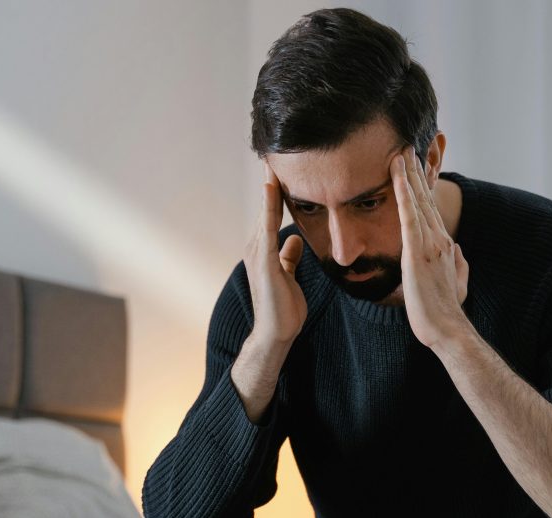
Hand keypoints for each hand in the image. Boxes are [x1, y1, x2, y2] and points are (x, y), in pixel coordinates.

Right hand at [241, 161, 306, 346]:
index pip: (271, 212)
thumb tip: (295, 240)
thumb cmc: (283, 309)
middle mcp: (256, 247)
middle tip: (275, 149)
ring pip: (264, 211)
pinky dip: (269, 206)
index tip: (282, 165)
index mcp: (264, 249)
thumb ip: (289, 257)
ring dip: (269, 186)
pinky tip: (273, 188)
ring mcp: (257, 253)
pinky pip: (267, 227)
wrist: (276, 334)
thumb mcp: (289, 275)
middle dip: (270, 180)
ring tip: (272, 159)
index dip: (276, 190)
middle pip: (265, 206)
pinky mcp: (264, 262)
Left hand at [391, 146, 469, 348]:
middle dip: (416, 172)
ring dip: (409, 175)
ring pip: (417, 201)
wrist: (447, 328)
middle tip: (407, 147)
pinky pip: (408, 215)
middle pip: (425, 198)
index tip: (417, 168)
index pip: (430, 210)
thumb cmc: (447, 311)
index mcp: (443, 246)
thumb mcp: (456, 282)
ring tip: (400, 152)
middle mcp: (439, 239)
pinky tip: (398, 175)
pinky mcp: (417, 251)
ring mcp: (429, 243)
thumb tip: (458, 251)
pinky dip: (404, 192)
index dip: (424, 187)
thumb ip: (458, 264)